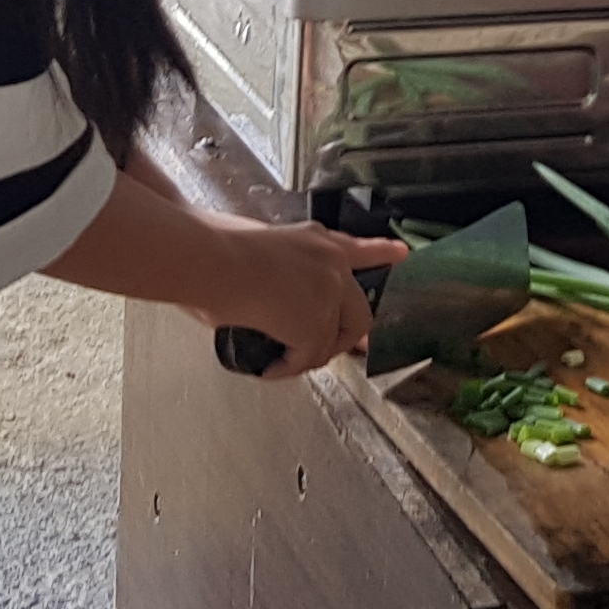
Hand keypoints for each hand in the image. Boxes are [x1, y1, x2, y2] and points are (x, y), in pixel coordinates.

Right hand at [194, 221, 409, 379]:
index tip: (400, 254)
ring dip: (302, 356)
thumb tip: (265, 294)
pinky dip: (287, 368)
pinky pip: (307, 359)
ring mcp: (328, 294)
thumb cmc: (214, 247)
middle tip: (320, 352)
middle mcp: (331, 264)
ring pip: (328, 342)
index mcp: (316, 240)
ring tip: (275, 360)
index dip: (379, 253)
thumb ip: (276, 268)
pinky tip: (269, 367)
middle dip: (342, 339)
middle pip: (357, 312)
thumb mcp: (254, 241)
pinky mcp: (315, 324)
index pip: (357, 248)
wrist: (209, 258)